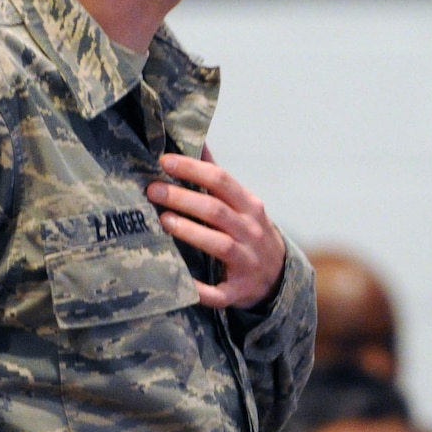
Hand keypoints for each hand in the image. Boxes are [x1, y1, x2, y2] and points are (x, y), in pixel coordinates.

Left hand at [147, 148, 285, 308]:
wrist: (278, 276)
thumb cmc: (249, 231)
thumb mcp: (241, 202)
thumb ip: (217, 176)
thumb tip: (197, 139)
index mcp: (249, 206)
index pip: (221, 181)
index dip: (192, 169)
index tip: (164, 161)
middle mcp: (251, 232)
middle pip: (216, 211)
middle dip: (183, 199)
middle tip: (153, 190)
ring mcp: (247, 262)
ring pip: (219, 245)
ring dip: (191, 232)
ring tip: (163, 221)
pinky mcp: (238, 292)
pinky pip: (219, 292)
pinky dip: (201, 289)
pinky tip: (179, 282)